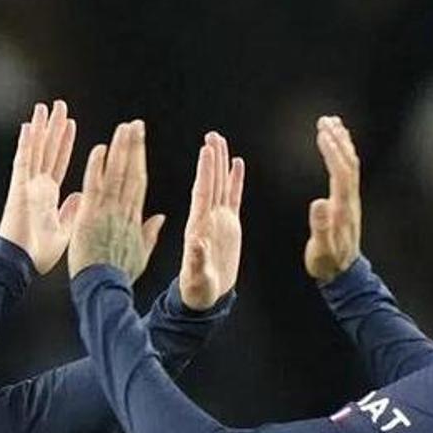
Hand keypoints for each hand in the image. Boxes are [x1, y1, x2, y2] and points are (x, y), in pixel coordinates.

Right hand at [0, 100, 79, 273]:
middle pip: (47, 150)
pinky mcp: (18, 188)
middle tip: (60, 105)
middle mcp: (37, 185)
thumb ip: (71, 212)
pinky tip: (29, 126)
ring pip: (35, 150)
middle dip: (54, 128)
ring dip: (40, 129)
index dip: (66, 144)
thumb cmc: (39, 253)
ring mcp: (27, 185)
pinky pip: (23, 162)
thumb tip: (80, 196)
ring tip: (45, 107)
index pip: (60, 163)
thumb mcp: (63, 231)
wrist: (21, 263)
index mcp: (48, 195)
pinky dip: (26, 144)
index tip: (72, 125)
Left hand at [67, 120, 164, 282]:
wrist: (103, 287)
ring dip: (119, 149)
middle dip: (134, 147)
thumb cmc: (119, 274)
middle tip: (135, 124)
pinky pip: (94, 186)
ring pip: (115, 174)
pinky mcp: (90, 215)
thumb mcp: (140, 254)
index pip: (139, 181)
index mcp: (134, 218)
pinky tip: (100, 149)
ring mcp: (107, 211)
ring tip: (123, 128)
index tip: (141, 142)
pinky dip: (97, 168)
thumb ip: (150, 233)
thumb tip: (160, 217)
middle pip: (131, 172)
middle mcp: (123, 210)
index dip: (140, 159)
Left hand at [179, 131, 244, 309]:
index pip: (202, 193)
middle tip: (212, 135)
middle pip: (212, 182)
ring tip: (220, 140)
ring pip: (222, 185)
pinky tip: (237, 164)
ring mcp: (219, 220)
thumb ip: (197, 260)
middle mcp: (207, 218)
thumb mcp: (196, 276)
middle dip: (212, 159)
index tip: (205, 151)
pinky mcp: (229, 225)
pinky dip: (235, 180)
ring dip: (221, 163)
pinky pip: (233, 197)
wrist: (205, 297)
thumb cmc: (197, 289)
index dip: (205, 172)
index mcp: (198, 227)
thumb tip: (197, 243)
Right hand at [304, 116, 362, 281]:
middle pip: (348, 163)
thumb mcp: (321, 248)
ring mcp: (350, 200)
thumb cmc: (328, 262)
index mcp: (342, 207)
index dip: (332, 152)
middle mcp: (350, 200)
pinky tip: (336, 146)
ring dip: (342, 143)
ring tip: (332, 123)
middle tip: (325, 120)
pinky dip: (343, 154)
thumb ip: (321, 226)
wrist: (343, 273)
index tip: (322, 133)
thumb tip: (319, 202)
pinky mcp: (347, 202)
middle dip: (338, 140)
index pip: (340, 172)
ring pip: (350, 164)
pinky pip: (348, 172)